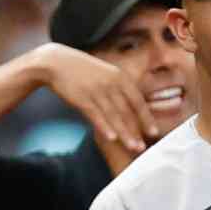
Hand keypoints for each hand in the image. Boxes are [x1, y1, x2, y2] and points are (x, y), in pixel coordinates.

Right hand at [34, 41, 155, 155]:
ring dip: (124, 133)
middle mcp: (111, 84)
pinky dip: (104, 127)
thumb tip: (135, 107)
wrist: (56, 61)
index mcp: (120, 77)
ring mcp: (96, 90)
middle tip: (144, 147)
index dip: (147, 118)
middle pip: (127, 112)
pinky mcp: (81, 97)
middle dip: (137, 131)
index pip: (138, 101)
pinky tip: (112, 138)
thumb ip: (121, 89)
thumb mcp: (107, 74)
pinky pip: (95, 115)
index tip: (154, 133)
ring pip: (114, 116)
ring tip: (133, 147)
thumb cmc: (85, 71)